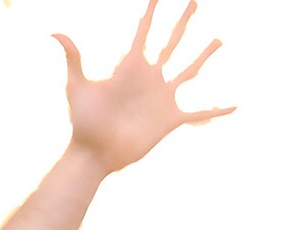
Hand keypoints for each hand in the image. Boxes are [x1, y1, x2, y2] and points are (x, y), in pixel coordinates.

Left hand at [60, 0, 233, 174]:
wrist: (93, 154)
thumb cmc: (83, 123)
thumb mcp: (78, 88)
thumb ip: (73, 59)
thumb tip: (55, 32)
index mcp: (130, 67)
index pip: (143, 32)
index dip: (151, 13)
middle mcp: (149, 78)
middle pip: (171, 43)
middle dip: (182, 22)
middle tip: (194, 1)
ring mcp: (161, 97)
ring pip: (189, 70)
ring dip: (204, 55)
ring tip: (219, 39)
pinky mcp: (170, 119)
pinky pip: (199, 112)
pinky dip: (217, 110)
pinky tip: (234, 106)